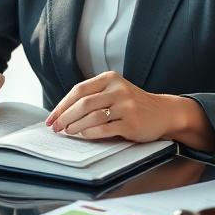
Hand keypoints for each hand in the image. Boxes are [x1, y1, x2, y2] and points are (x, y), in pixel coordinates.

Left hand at [45, 72, 169, 142]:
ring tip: (67, 132)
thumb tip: (63, 112)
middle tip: (55, 128)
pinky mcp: (131, 122)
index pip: (79, 90)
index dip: (62, 105)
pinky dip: (90, 133)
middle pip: (83, 103)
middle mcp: (118, 89)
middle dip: (65, 117)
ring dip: (75, 126)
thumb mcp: (115, 91)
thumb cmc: (133, 104)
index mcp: (110, 78)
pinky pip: (104, 128)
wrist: (163, 112)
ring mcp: (126, 106)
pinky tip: (83, 135)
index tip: (51, 117)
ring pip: (92, 116)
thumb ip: (94, 96)